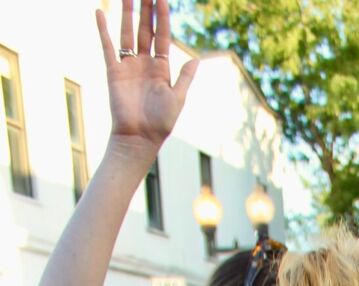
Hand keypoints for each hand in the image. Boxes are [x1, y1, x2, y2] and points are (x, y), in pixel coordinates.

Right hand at [96, 0, 197, 151]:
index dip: (163, 17)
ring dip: (127, 12)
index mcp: (161, 68)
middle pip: (145, 29)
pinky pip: (108, 46)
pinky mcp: (113, 71)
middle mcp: (144, 63)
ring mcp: (128, 65)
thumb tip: (197, 60)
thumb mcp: (177, 98)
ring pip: (127, 32)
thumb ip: (185, 77)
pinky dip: (103, 30)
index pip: (162, 35)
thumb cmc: (161, 123)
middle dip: (146, 8)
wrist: (139, 138)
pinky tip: (100, 12)